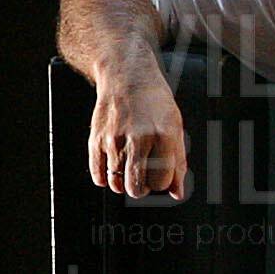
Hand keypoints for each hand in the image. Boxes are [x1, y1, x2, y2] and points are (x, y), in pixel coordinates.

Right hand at [88, 74, 187, 198]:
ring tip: (130, 171)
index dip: (163, 183)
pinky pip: (98, 173)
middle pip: (136, 187)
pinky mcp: (96, 139)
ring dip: (124, 184)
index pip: (161, 182)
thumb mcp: (176, 130)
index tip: (162, 175)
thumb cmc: (156, 105)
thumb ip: (178, 163)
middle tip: (145, 179)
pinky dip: (105, 178)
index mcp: (162, 138)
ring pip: (116, 183)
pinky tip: (113, 171)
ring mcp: (113, 140)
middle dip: (142, 189)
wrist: (126, 79)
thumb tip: (177, 194)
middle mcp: (137, 140)